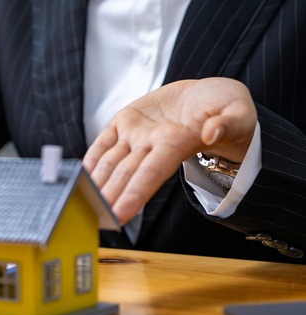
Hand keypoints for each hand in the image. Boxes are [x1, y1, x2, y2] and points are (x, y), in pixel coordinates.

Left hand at [83, 78, 256, 224]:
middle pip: (125, 174)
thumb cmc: (227, 109)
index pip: (151, 173)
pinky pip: (103, 142)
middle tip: (88, 217)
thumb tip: (212, 132)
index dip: (135, 194)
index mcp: (177, 143)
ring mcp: (137, 134)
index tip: (119, 216)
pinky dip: (90, 159)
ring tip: (76, 202)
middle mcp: (152, 144)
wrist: (209, 98)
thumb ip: (228, 122)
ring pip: (110, 161)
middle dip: (107, 196)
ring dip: (94, 182)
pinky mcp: (125, 122)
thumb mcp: (238, 112)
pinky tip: (77, 176)